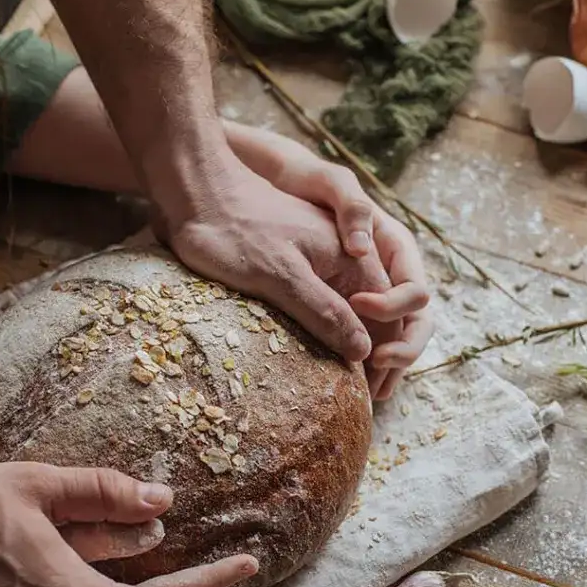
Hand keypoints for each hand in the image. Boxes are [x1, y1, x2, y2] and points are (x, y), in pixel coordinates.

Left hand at [229, 125, 434, 399]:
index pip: (391, 312)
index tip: (372, 387)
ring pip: (356, 313)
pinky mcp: (296, 270)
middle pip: (383, 313)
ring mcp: (321, 264)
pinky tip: (320, 359)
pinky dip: (333, 335)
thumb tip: (363, 351)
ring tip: (357, 387)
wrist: (194, 191)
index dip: (391, 351)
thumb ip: (324, 310)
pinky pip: (327, 307)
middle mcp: (346, 259)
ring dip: (361, 348)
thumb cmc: (232, 228)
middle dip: (385, 353)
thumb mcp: (280, 275)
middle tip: (372, 396)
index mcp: (353, 257)